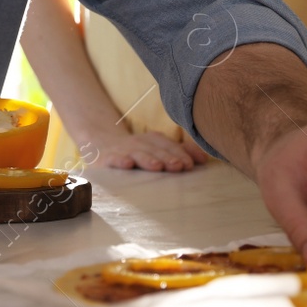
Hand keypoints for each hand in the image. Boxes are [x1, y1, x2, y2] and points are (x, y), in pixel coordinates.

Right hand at [89, 131, 210, 171]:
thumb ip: (181, 152)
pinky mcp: (107, 159)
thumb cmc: (138, 152)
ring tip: (157, 166)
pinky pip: (113, 159)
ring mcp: (123, 150)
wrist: (102, 145)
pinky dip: (119, 160)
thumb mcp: (159, 149)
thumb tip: (204, 159)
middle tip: (179, 166)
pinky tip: (126, 164)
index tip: (190, 164)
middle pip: (155, 150)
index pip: (169, 145)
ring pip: (137, 153)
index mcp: (153, 140)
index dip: (180, 153)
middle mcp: (139, 143)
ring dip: (148, 159)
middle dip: (167, 157)